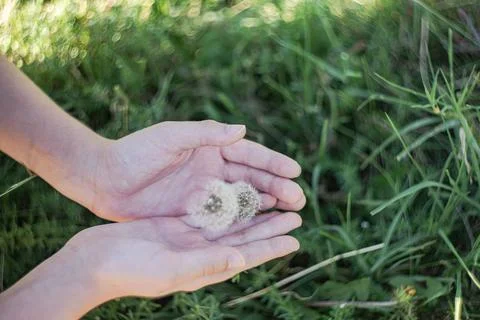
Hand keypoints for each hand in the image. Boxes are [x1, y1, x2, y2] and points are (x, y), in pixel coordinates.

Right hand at [0, 211, 301, 318]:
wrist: (94, 262)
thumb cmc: (129, 272)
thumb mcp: (170, 270)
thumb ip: (206, 263)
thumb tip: (243, 260)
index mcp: (205, 267)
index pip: (247, 256)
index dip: (271, 247)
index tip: (295, 239)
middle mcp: (202, 253)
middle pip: (244, 238)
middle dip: (269, 227)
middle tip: (295, 214)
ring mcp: (189, 239)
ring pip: (229, 223)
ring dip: (252, 214)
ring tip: (274, 204)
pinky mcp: (176, 225)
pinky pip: (208, 212)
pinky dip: (226, 204)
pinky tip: (238, 194)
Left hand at [90, 120, 305, 221]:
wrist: (105, 179)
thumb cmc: (135, 152)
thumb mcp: (171, 136)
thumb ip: (206, 133)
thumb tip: (243, 129)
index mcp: (210, 148)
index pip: (249, 154)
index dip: (273, 162)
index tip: (295, 171)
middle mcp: (212, 170)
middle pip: (252, 179)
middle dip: (277, 188)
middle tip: (299, 200)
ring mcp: (205, 192)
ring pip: (243, 199)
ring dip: (266, 205)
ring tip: (289, 213)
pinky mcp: (194, 212)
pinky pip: (225, 217)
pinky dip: (244, 222)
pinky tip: (260, 227)